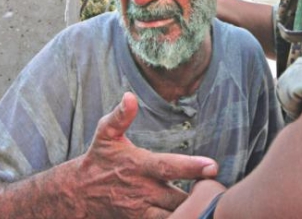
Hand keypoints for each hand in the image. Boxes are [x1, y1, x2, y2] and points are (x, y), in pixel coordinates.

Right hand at [72, 92, 218, 218]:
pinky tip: (195, 214)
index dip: (191, 167)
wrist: (79, 193)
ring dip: (193, 212)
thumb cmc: (98, 159)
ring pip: (174, 217)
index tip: (213, 166)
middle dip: (202, 197)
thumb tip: (129, 96)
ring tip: (214, 205)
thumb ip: (120, 116)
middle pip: (180, 199)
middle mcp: (143, 191)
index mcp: (138, 166)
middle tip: (222, 190)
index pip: (168, 167)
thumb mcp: (105, 134)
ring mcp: (142, 210)